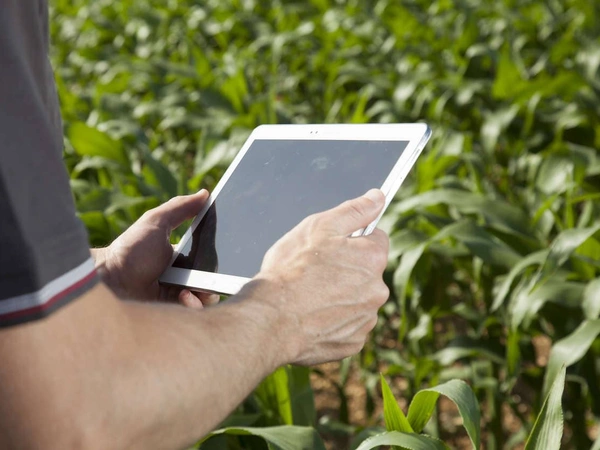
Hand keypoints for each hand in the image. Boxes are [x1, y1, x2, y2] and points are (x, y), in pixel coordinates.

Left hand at [92, 190, 218, 307]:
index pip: (208, 257)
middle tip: (210, 275)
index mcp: (180, 256)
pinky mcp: (172, 312)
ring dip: (205, 292)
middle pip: (211, 278)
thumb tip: (205, 193)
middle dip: (216, 277)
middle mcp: (181, 276)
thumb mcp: (156, 221)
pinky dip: (194, 304)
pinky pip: (194, 312)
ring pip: (207, 297)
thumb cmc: (131, 250)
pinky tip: (183, 296)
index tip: (227, 253)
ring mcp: (177, 296)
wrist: (110, 280)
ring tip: (191, 288)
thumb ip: (181, 207)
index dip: (218, 256)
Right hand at [247, 189, 389, 365]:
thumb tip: (378, 198)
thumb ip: (354, 211)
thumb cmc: (291, 270)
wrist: (270, 319)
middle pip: (367, 273)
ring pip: (357, 301)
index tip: (332, 247)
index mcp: (372, 258)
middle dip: (347, 271)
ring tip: (310, 297)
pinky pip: (348, 327)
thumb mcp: (319, 227)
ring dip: (341, 298)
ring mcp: (366, 320)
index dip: (352, 240)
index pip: (376, 240)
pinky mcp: (353, 343)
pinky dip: (334, 322)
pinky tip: (312, 317)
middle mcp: (377, 290)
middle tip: (315, 273)